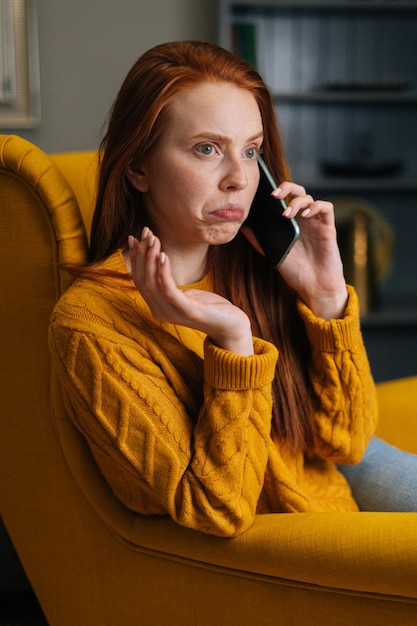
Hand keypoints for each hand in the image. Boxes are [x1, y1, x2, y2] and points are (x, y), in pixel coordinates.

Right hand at [128, 229, 253, 355]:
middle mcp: (159, 312)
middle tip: (146, 232)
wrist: (230, 326)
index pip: (139, 280)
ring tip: (154, 239)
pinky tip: (164, 255)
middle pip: (142, 280)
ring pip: (152, 283)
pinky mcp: (186, 311)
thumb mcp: (186, 293)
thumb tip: (158, 258)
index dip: (135, 258)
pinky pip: (168, 289)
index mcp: (157, 307)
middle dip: (142, 254)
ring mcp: (171, 313)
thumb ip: (169, 282)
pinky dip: (163, 271)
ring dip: (151, 258)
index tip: (134, 237)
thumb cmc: (209, 307)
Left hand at [243, 181, 347, 319]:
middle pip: (298, 192)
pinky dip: (317, 206)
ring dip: (297, 202)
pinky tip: (306, 214)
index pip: (285, 198)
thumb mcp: (273, 255)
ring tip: (287, 214)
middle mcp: (304, 219)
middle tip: (274, 195)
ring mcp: (316, 223)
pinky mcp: (328, 229)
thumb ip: (260, 241)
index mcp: (291, 223)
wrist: (315, 287)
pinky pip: (327, 208)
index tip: (264, 194)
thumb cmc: (296, 271)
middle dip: (286, 188)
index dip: (277, 191)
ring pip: (310, 199)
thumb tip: (242, 227)